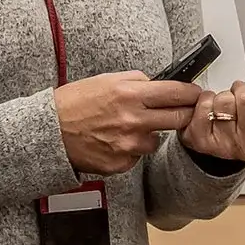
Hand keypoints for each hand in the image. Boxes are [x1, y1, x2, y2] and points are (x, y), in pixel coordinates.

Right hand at [55, 71, 201, 175]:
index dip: (191, 93)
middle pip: (179, 119)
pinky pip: (138, 156)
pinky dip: (131, 149)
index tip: (196, 94)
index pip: (176, 93)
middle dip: (184, 114)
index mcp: (130, 94)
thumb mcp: (105, 80)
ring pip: (157, 140)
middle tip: (182, 111)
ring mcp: (128, 145)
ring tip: (126, 128)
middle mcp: (133, 120)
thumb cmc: (73, 104)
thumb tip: (159, 84)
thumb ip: (137, 81)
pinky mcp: (121, 163)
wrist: (47, 132)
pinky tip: (113, 141)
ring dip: (150, 134)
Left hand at [179, 73, 244, 163]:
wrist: (220, 145)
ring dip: (224, 95)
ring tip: (226, 106)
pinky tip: (211, 109)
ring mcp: (223, 146)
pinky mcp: (201, 140)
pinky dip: (206, 99)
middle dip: (243, 89)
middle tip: (242, 96)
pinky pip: (204, 104)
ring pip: (224, 100)